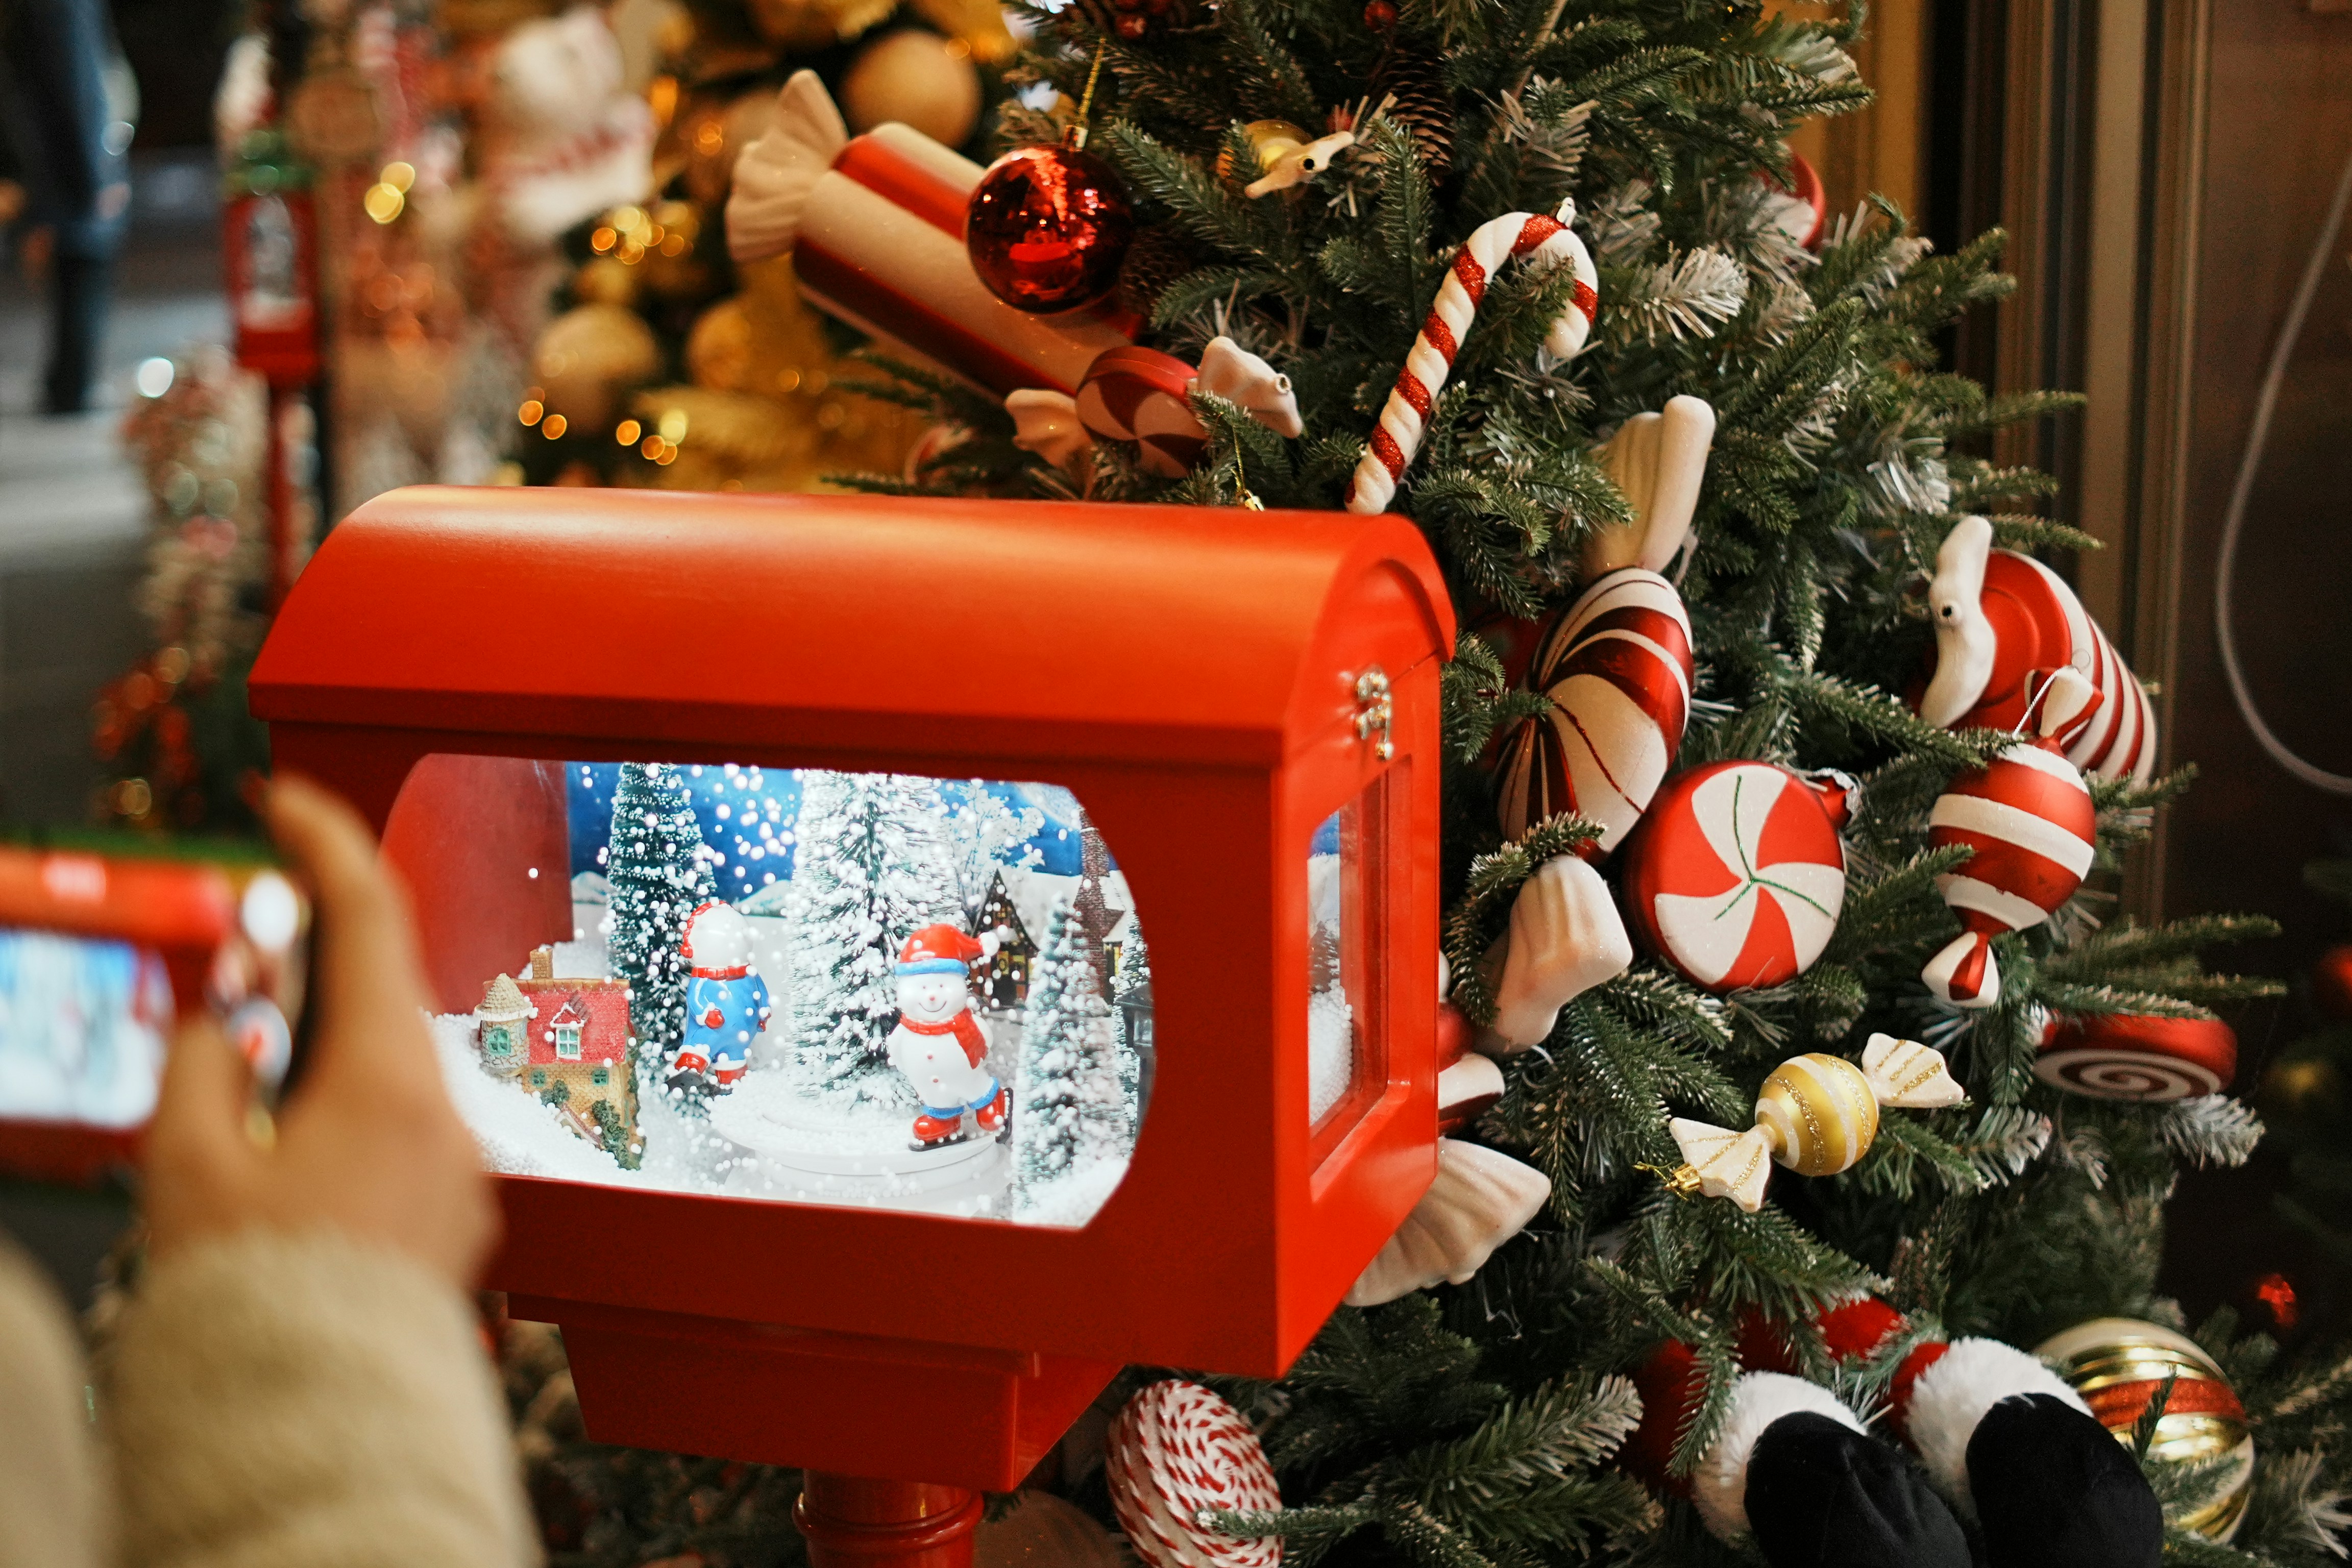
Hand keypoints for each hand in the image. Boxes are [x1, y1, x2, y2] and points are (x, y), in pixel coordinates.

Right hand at [143, 775, 496, 1288]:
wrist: (318, 1418)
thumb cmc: (257, 1299)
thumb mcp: (189, 1160)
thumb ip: (207, 1052)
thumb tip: (229, 997)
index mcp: (390, 1081)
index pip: (368, 916)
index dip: (324, 840)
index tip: (287, 798)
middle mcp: (448, 1114)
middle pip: (380, 996)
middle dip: (307, 973)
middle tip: (237, 968)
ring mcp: (462, 1167)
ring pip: (389, 1070)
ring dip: (323, 1062)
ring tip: (253, 1103)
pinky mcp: (459, 1212)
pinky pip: (404, 1132)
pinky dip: (349, 1120)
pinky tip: (297, 1163)